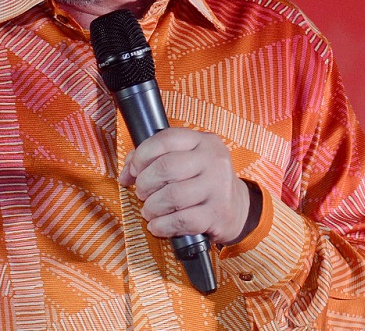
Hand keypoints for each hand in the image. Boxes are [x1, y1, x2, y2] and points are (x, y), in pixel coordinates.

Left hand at [118, 128, 250, 245]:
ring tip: (149, 210)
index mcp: (202, 141)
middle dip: (145, 184)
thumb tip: (127, 173)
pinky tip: (157, 225)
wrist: (236, 206)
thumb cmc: (201, 180)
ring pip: (172, 196)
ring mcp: (218, 186)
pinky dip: (162, 225)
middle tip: (142, 193)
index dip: (142, 155)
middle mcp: (213, 160)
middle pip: (166, 168)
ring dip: (152, 207)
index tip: (135, 170)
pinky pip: (182, 220)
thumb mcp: (184, 160)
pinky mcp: (218, 213)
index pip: (165, 139)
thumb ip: (153, 158)